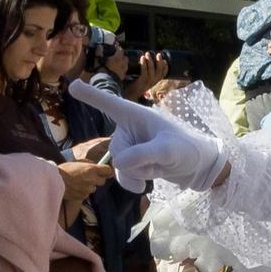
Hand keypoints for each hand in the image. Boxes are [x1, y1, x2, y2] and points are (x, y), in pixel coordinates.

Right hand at [56, 158, 114, 202]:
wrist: (53, 181)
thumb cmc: (64, 170)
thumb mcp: (77, 163)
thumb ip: (89, 165)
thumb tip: (96, 166)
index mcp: (91, 169)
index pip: (108, 170)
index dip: (107, 171)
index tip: (106, 171)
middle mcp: (92, 179)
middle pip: (102, 181)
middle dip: (97, 179)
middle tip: (89, 177)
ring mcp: (88, 189)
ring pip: (93, 188)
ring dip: (89, 186)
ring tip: (78, 183)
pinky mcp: (83, 196)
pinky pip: (86, 194)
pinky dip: (82, 192)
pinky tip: (75, 188)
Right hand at [67, 81, 226, 193]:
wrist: (197, 166)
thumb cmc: (187, 148)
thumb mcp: (168, 151)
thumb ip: (143, 154)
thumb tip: (117, 163)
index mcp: (137, 116)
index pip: (110, 104)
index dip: (91, 95)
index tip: (73, 85)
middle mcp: (129, 128)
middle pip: (117, 150)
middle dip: (134, 163)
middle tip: (156, 164)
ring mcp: (130, 145)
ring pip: (119, 165)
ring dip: (137, 173)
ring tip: (156, 170)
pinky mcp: (133, 160)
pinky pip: (123, 175)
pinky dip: (132, 182)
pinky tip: (144, 186)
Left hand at [126, 52, 168, 102]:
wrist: (129, 95)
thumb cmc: (135, 86)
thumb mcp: (143, 80)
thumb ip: (146, 74)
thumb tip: (145, 61)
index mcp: (154, 82)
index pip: (163, 75)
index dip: (165, 67)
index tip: (164, 60)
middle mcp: (153, 83)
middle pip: (159, 72)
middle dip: (160, 62)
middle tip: (158, 54)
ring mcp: (148, 83)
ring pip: (152, 71)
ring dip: (150, 61)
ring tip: (147, 54)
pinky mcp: (141, 82)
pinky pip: (144, 72)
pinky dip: (144, 64)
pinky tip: (142, 58)